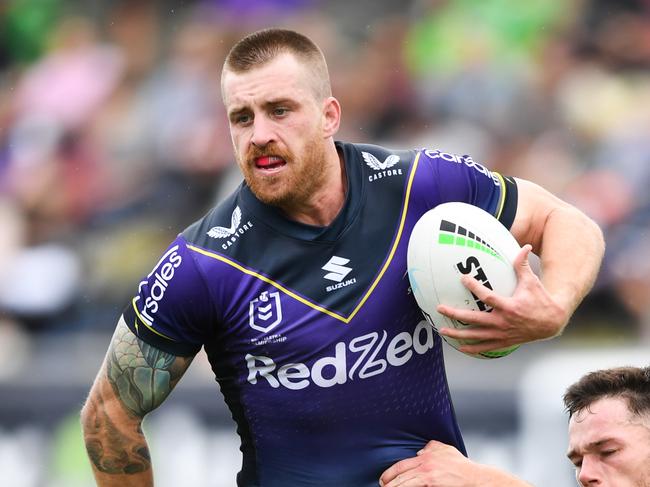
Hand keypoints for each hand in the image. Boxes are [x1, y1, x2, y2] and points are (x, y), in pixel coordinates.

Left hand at [379, 441, 486, 486]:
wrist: (474, 477)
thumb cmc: (461, 465)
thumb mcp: (445, 449)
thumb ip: (431, 447)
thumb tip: (419, 451)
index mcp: (425, 456)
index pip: (401, 464)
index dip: (390, 473)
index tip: (384, 479)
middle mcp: (424, 464)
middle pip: (400, 474)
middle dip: (389, 482)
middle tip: (382, 486)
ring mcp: (428, 474)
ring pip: (405, 482)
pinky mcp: (432, 483)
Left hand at [436, 245, 567, 354]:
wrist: (551, 323)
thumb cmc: (540, 300)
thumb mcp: (532, 282)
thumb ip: (523, 265)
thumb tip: (525, 246)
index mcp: (509, 306)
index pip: (487, 296)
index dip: (474, 287)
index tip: (463, 278)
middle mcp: (503, 322)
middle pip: (474, 319)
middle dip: (455, 314)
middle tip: (440, 308)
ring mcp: (502, 334)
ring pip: (476, 336)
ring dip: (458, 334)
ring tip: (443, 330)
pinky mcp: (504, 342)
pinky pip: (485, 347)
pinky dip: (472, 348)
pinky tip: (459, 347)